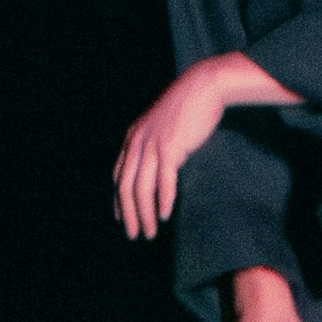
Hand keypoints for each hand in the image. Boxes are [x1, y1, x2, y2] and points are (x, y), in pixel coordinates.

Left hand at [114, 59, 231, 240]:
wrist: (203, 86)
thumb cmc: (186, 108)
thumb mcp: (160, 126)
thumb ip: (152, 146)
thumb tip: (153, 172)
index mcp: (133, 137)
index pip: (118, 176)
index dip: (118, 200)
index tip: (121, 218)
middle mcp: (137, 141)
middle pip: (126, 187)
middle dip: (129, 214)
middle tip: (134, 235)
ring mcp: (152, 143)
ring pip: (142, 188)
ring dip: (145, 214)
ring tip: (150, 231)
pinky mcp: (170, 146)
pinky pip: (164, 180)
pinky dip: (164, 200)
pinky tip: (165, 214)